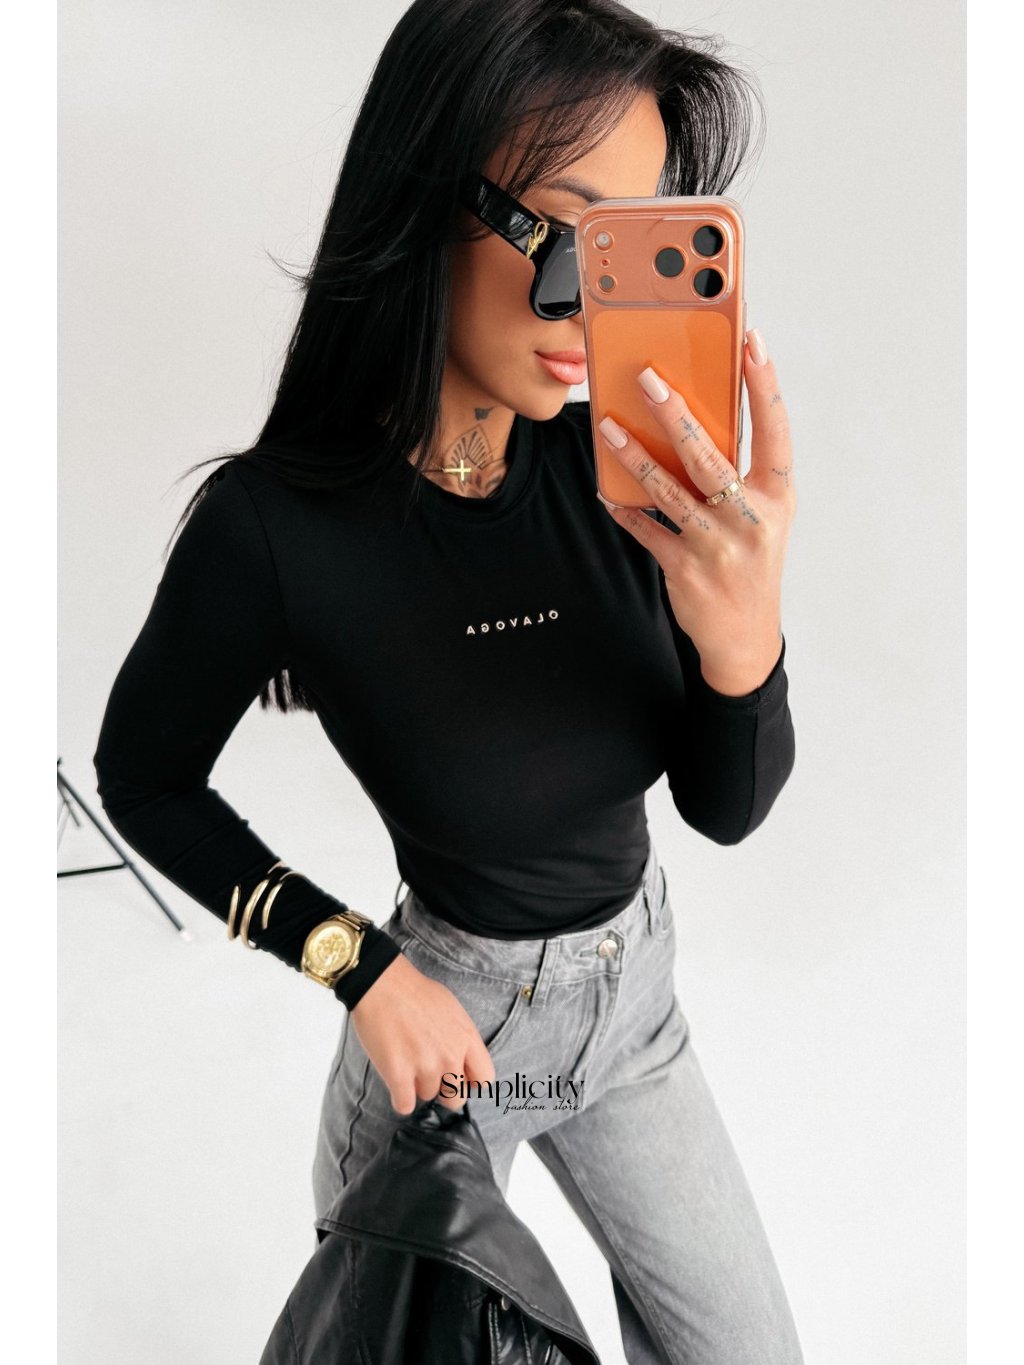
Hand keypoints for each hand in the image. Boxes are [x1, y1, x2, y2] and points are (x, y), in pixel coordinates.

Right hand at [349, 953, 496, 1113]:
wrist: (381, 983)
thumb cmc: (414, 992)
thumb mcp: (452, 1010)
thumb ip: (461, 1038)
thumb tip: (462, 1061)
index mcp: (467, 1038)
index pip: (484, 1079)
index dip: (470, 1082)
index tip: (458, 1077)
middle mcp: (451, 1056)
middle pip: (456, 1098)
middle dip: (443, 1090)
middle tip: (428, 1073)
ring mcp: (425, 1066)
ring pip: (426, 1096)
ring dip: (415, 1085)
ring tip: (405, 1058)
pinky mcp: (399, 1075)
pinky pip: (404, 1106)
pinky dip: (399, 1097)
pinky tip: (395, 1078)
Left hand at [596, 329, 795, 695]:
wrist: (744, 636)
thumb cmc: (751, 562)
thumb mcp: (762, 517)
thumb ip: (739, 474)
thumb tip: (694, 421)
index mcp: (777, 497)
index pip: (775, 430)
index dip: (765, 385)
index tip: (752, 343)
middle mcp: (751, 519)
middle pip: (709, 456)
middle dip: (675, 414)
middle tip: (648, 378)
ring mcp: (716, 546)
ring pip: (669, 489)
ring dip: (634, 455)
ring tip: (608, 427)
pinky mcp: (685, 569)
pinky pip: (647, 529)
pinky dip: (624, 509)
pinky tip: (606, 491)